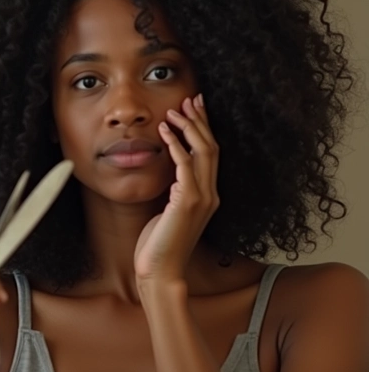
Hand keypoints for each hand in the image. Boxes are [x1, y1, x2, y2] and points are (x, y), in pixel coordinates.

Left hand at [134, 94, 219, 283]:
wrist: (160, 271)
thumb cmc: (159, 246)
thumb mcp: (168, 213)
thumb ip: (173, 194)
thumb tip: (170, 177)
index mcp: (208, 196)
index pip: (211, 154)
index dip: (204, 129)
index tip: (194, 110)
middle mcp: (210, 195)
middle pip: (211, 147)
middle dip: (200, 121)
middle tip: (188, 100)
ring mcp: (202, 198)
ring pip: (203, 152)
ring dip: (188, 128)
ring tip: (174, 111)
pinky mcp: (187, 202)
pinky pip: (185, 166)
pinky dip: (175, 145)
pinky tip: (163, 131)